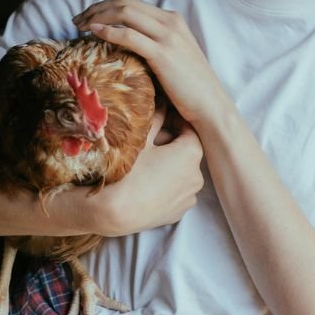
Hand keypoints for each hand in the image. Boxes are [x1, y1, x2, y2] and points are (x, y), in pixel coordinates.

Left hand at [73, 0, 229, 125]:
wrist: (211, 105)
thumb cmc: (190, 87)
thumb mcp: (174, 56)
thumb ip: (154, 43)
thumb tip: (126, 43)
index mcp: (173, 19)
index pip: (132, 2)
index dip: (105, 6)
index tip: (88, 17)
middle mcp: (171, 22)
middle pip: (125, 2)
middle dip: (96, 8)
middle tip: (77, 20)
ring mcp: (168, 36)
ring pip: (125, 13)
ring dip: (97, 16)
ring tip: (80, 27)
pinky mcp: (162, 54)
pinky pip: (128, 35)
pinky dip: (108, 31)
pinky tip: (93, 34)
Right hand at [95, 103, 203, 235]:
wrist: (116, 212)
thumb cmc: (129, 171)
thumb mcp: (142, 138)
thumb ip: (156, 117)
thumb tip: (162, 102)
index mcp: (191, 153)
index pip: (188, 129)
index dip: (174, 121)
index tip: (160, 119)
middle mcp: (198, 176)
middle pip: (186, 151)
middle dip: (171, 144)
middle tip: (149, 141)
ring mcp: (189, 197)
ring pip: (182, 172)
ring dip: (170, 165)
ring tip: (147, 163)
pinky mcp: (179, 212)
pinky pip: (177, 190)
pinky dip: (167, 184)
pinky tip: (148, 182)